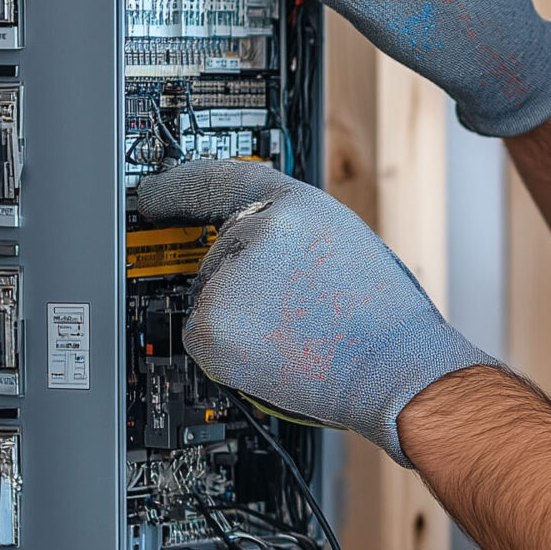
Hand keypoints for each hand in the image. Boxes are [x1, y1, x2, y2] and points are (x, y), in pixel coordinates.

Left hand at [133, 159, 494, 464]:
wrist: (396, 370)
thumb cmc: (382, 319)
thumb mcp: (343, 244)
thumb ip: (291, 231)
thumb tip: (243, 236)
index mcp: (297, 204)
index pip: (221, 179)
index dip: (179, 185)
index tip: (154, 194)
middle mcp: (259, 230)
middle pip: (217, 252)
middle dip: (243, 282)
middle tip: (294, 305)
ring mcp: (231, 279)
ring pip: (209, 296)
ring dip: (238, 317)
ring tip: (296, 331)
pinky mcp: (212, 327)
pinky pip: (201, 334)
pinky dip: (228, 350)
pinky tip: (275, 352)